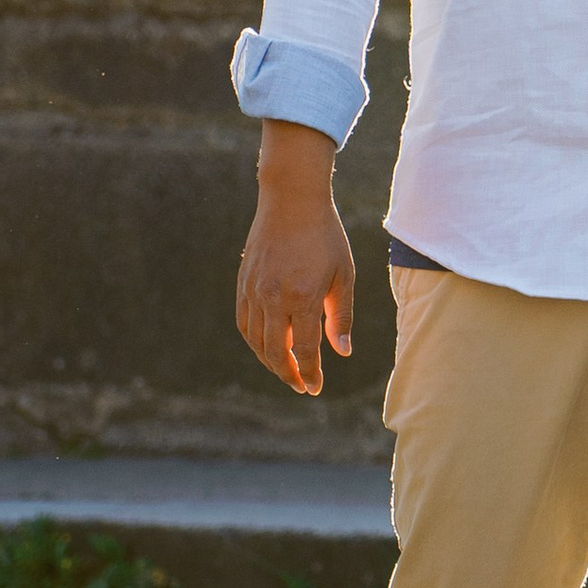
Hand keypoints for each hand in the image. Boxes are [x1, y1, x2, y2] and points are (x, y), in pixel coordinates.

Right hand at [235, 122, 356, 396]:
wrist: (291, 200)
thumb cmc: (325, 236)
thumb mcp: (344, 275)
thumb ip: (341, 316)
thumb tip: (341, 352)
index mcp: (302, 296)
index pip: (303, 349)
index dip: (310, 373)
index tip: (315, 387)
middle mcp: (273, 297)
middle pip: (275, 351)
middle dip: (289, 374)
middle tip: (302, 386)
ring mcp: (254, 290)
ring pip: (255, 341)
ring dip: (270, 361)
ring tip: (286, 370)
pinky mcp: (243, 283)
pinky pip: (244, 322)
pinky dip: (254, 341)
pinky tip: (268, 346)